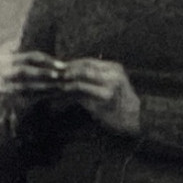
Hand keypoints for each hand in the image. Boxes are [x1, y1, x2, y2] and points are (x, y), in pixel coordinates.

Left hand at [3, 52, 140, 135]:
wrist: (138, 120)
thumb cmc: (121, 107)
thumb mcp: (110, 89)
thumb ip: (94, 82)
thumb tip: (70, 80)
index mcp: (113, 68)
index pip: (86, 62)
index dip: (69, 65)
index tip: (53, 69)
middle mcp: (112, 73)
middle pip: (80, 67)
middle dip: (62, 71)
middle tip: (45, 75)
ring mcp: (109, 84)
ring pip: (79, 77)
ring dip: (62, 80)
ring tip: (47, 84)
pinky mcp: (104, 97)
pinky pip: (80, 91)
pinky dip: (67, 92)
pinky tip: (56, 94)